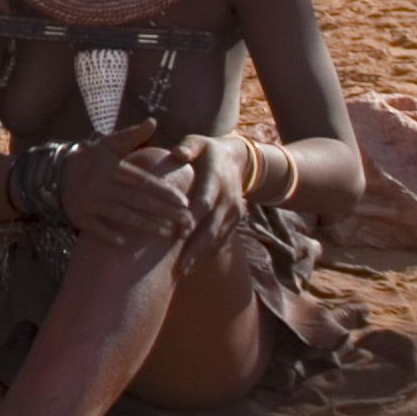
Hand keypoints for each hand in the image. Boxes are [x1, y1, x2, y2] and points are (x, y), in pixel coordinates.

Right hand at [61, 119, 193, 245]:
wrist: (56, 173)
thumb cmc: (92, 159)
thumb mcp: (109, 144)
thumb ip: (133, 135)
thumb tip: (153, 121)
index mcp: (112, 168)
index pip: (142, 181)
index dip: (163, 190)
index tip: (184, 201)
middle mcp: (102, 185)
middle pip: (136, 200)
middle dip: (162, 211)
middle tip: (185, 222)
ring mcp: (90, 202)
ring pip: (120, 215)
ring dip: (144, 225)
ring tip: (167, 233)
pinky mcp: (79, 216)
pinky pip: (94, 227)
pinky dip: (107, 234)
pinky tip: (123, 243)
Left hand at [152, 133, 254, 258]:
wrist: (237, 159)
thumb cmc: (206, 150)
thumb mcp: (198, 142)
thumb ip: (188, 147)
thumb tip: (178, 153)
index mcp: (217, 179)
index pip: (205, 201)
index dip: (193, 218)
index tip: (179, 233)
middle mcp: (228, 198)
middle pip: (212, 227)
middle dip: (195, 247)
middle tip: (178, 266)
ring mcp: (234, 212)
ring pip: (217, 238)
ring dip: (200, 256)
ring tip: (181, 273)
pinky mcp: (235, 220)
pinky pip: (221, 240)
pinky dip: (207, 254)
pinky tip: (191, 268)